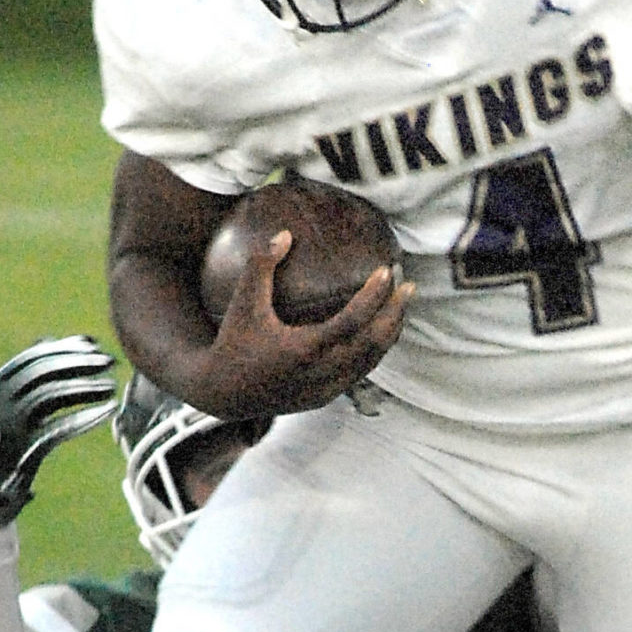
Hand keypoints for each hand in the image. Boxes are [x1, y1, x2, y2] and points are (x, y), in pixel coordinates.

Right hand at [0, 335, 117, 525]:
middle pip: (44, 371)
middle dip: (80, 362)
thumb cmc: (3, 444)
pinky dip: (87, 417)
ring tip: (111, 388)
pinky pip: (60, 427)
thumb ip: (32, 376)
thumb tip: (56, 340)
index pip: (34, 357)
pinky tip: (108, 411)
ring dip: (86, 388)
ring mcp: (8, 425)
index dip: (67, 348)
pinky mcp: (23, 449)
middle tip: (110, 362)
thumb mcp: (8, 405)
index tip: (96, 346)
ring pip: (53, 395)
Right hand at [190, 234, 412, 419]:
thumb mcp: (243, 303)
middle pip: (373, 343)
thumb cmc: (232, 343)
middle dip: (395, 313)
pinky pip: (360, 372)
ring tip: (401, 305)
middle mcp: (320, 373)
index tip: (387, 272)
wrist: (223, 395)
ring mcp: (326, 389)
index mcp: (303, 350)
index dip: (374, 297)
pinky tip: (380, 328)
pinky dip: (375, 349)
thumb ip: (261, 266)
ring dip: (390, 331)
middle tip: (409, 285)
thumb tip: (284, 234)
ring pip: (371, 360)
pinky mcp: (325, 397)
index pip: (352, 322)